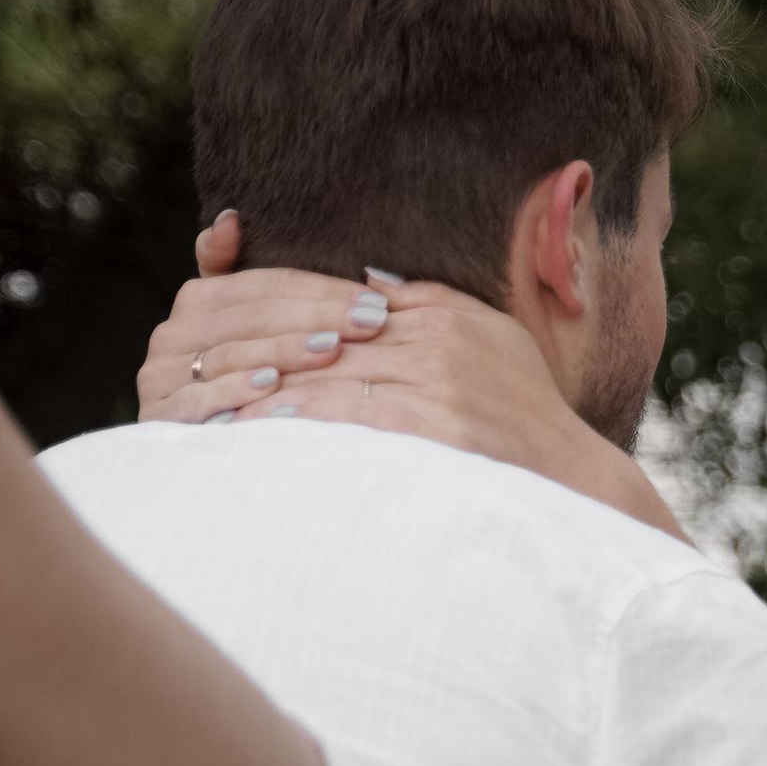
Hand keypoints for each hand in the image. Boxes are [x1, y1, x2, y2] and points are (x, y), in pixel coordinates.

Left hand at [136, 219, 688, 537]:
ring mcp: (440, 382)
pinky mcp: (439, 429)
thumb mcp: (484, 345)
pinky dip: (298, 428)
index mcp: (439, 309)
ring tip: (205, 408)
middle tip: (189, 366)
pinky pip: (350, 423)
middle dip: (252, 348)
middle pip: (320, 330)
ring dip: (262, 393)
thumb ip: (424, 310)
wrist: (576, 486)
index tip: (215, 321)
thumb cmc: (522, 423)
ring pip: (327, 377)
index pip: (334, 294)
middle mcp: (437, 335)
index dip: (270, 304)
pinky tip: (255, 439)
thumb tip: (363, 279)